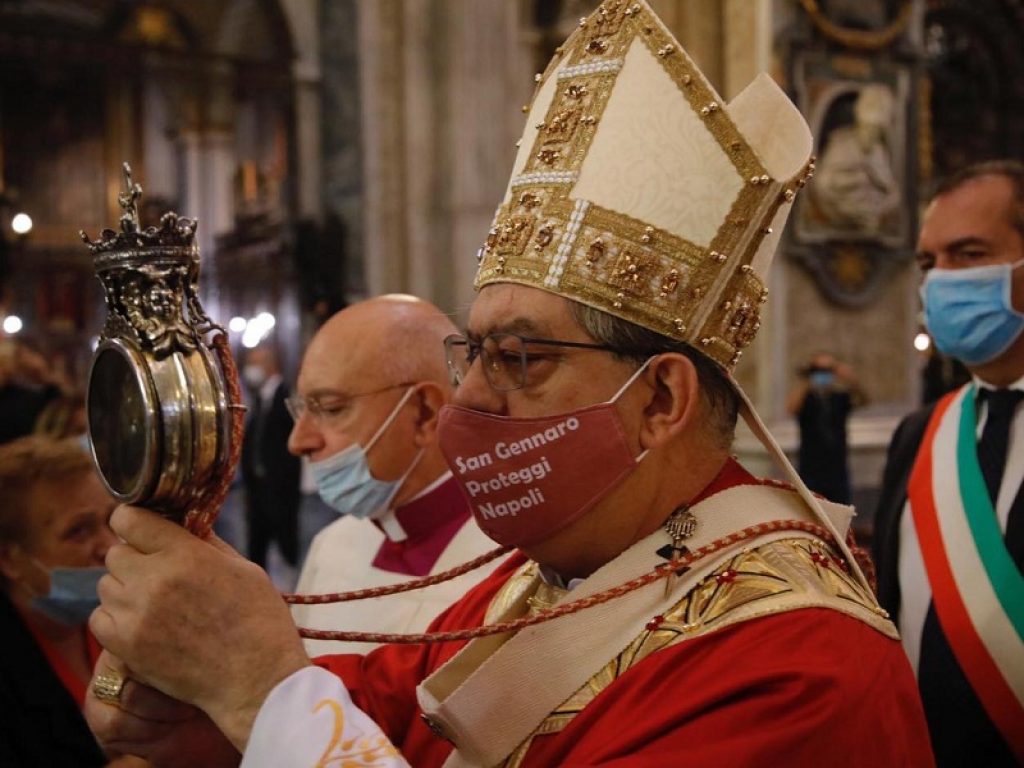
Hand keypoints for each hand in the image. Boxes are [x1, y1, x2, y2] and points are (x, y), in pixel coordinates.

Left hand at [91, 508, 310, 750]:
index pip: (130, 519)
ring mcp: (136, 615)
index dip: (133, 520)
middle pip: (114, 553)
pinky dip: (114, 618)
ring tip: (152, 601)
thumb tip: (184, 524)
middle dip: (133, 557)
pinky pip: (98, 619)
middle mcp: (153, 580)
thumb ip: (206, 543)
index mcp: (185, 554)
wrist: (255, 678)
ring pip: (105, 585)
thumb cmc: (258, 620)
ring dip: (124, 588)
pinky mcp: (126, 646)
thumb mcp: (243, 568)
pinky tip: (140, 623)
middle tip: (155, 570)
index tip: (140, 527)